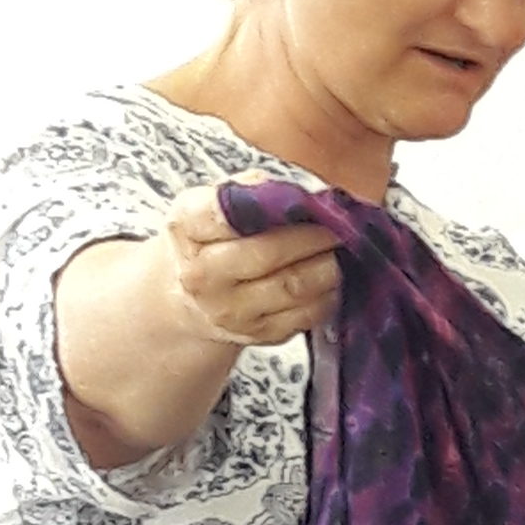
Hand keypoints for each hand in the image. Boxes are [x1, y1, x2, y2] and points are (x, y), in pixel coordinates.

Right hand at [160, 186, 341, 353]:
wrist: (189, 300)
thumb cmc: (209, 242)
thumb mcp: (210, 205)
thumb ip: (249, 190)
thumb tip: (298, 193)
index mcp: (187, 230)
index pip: (225, 213)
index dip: (268, 204)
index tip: (301, 200)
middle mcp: (203, 275)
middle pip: (268, 254)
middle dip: (311, 237)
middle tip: (336, 226)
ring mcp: (231, 311)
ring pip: (294, 287)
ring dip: (327, 266)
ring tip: (337, 250)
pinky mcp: (260, 334)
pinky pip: (307, 314)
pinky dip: (328, 293)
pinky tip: (330, 277)